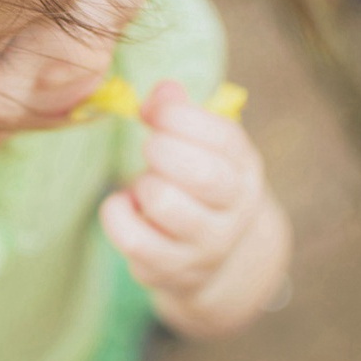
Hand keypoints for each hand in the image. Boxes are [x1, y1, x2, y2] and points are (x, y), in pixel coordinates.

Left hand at [100, 80, 290, 337]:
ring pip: (164, 203)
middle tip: (150, 147)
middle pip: (199, 173)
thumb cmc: (198, 184)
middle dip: (161, 150)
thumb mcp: (201, 146)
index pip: (221, 137)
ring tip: (145, 184)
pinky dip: (117, 214)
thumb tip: (164, 91)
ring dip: (142, 185)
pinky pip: (133, 238)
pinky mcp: (171, 269)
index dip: (178, 117)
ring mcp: (205, 245)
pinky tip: (125, 206)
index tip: (155, 113)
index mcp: (243, 168)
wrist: (217, 258)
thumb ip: (179, 113)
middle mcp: (234, 209)